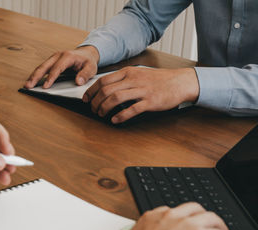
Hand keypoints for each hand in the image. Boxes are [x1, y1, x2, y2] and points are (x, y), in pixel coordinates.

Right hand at [24, 45, 99, 88]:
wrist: (86, 53)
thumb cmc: (88, 61)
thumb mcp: (91, 68)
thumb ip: (85, 74)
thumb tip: (78, 82)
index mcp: (67, 56)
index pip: (57, 68)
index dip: (51, 78)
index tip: (46, 86)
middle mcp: (58, 55)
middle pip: (44, 66)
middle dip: (36, 76)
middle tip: (29, 86)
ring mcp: (53, 58)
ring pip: (41, 67)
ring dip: (33, 76)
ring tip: (27, 85)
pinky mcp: (51, 62)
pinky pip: (42, 68)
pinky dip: (36, 75)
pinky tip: (32, 81)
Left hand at [83, 67, 199, 123]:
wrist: (180, 82)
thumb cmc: (159, 79)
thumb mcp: (138, 74)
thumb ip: (123, 79)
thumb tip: (106, 88)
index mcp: (128, 72)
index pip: (103, 80)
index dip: (91, 91)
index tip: (86, 98)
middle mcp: (133, 80)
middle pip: (106, 90)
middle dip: (95, 101)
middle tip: (92, 109)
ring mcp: (142, 90)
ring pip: (116, 98)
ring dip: (104, 108)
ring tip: (101, 114)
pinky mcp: (150, 101)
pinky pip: (132, 109)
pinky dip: (120, 115)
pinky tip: (115, 120)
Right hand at [115, 202, 240, 229]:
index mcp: (151, 217)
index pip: (169, 211)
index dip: (179, 218)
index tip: (183, 225)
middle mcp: (169, 215)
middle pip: (192, 208)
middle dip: (201, 215)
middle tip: (206, 225)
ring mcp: (185, 223)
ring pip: (210, 216)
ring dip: (218, 225)